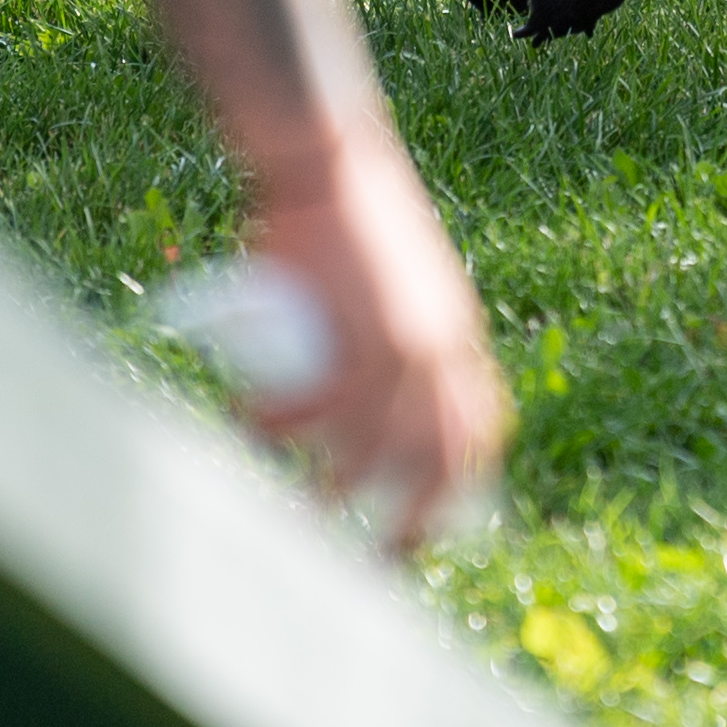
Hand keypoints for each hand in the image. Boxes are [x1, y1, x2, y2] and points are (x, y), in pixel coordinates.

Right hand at [245, 121, 511, 549]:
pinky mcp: (357, 333)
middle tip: (377, 565)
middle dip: (416, 523)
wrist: (329, 161)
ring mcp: (405, 345)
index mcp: (459, 336)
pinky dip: (279, 427)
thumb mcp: (400, 280)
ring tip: (299, 515)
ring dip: (334, 493)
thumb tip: (367, 380)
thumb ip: (395, 324)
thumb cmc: (348, 216)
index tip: (431, 525)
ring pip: (375, 449)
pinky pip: (317, 405)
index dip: (460, 483)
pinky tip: (248, 431)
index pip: (478, 427)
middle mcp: (445, 349)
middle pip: (441, 459)